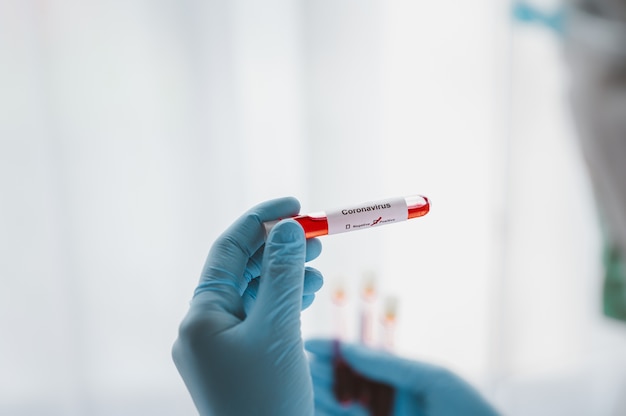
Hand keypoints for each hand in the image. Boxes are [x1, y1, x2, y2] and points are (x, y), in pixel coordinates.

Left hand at [172, 197, 322, 415]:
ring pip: (255, 293)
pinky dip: (285, 301)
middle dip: (278, 248)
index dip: (260, 220)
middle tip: (316, 236)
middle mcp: (207, 327)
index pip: (228, 250)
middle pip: (242, 270)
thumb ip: (280, 273)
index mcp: (201, 316)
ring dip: (286, 275)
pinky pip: (262, 318)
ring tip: (317, 268)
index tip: (294, 204)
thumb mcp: (277, 329)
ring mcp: (223, 346)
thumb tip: (287, 227)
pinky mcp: (242, 360)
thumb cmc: (266, 401)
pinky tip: (307, 294)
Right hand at [306, 339, 499, 415]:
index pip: (358, 357)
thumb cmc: (465, 408)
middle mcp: (384, 395)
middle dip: (322, 372)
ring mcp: (379, 415)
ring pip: (340, 404)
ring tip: (304, 386)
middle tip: (302, 367)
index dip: (333, 349)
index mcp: (396, 375)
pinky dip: (328, 412)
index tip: (310, 343)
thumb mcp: (429, 378)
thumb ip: (388, 364)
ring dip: (321, 395)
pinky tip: (315, 405)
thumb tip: (349, 348)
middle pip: (343, 380)